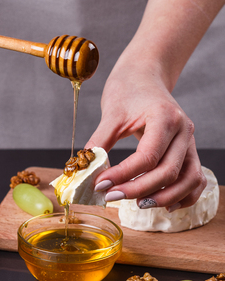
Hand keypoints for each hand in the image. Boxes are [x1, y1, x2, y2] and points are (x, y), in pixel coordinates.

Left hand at [85, 53, 206, 210]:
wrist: (145, 75)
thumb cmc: (129, 89)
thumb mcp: (111, 113)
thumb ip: (99, 142)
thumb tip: (85, 171)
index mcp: (165, 118)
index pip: (148, 157)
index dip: (123, 175)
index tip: (101, 184)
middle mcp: (184, 131)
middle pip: (168, 172)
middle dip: (139, 190)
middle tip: (112, 196)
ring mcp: (190, 142)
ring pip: (189, 180)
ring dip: (165, 197)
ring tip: (138, 205)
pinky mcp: (189, 151)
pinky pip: (196, 180)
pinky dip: (184, 195)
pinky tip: (163, 203)